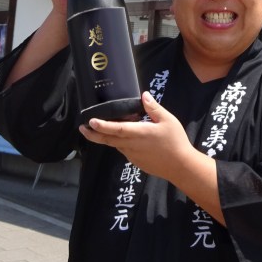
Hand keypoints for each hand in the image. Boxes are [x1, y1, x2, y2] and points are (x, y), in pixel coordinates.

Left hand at [81, 92, 224, 223]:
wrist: (180, 166)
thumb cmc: (175, 141)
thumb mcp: (168, 120)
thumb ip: (154, 108)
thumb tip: (144, 95)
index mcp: (138, 133)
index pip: (115, 129)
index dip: (101, 125)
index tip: (90, 122)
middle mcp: (131, 145)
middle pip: (108, 140)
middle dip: (93, 134)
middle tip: (82, 128)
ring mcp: (132, 155)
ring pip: (115, 145)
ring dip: (105, 137)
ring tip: (99, 129)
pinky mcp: (136, 161)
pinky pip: (123, 150)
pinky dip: (118, 143)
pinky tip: (123, 138)